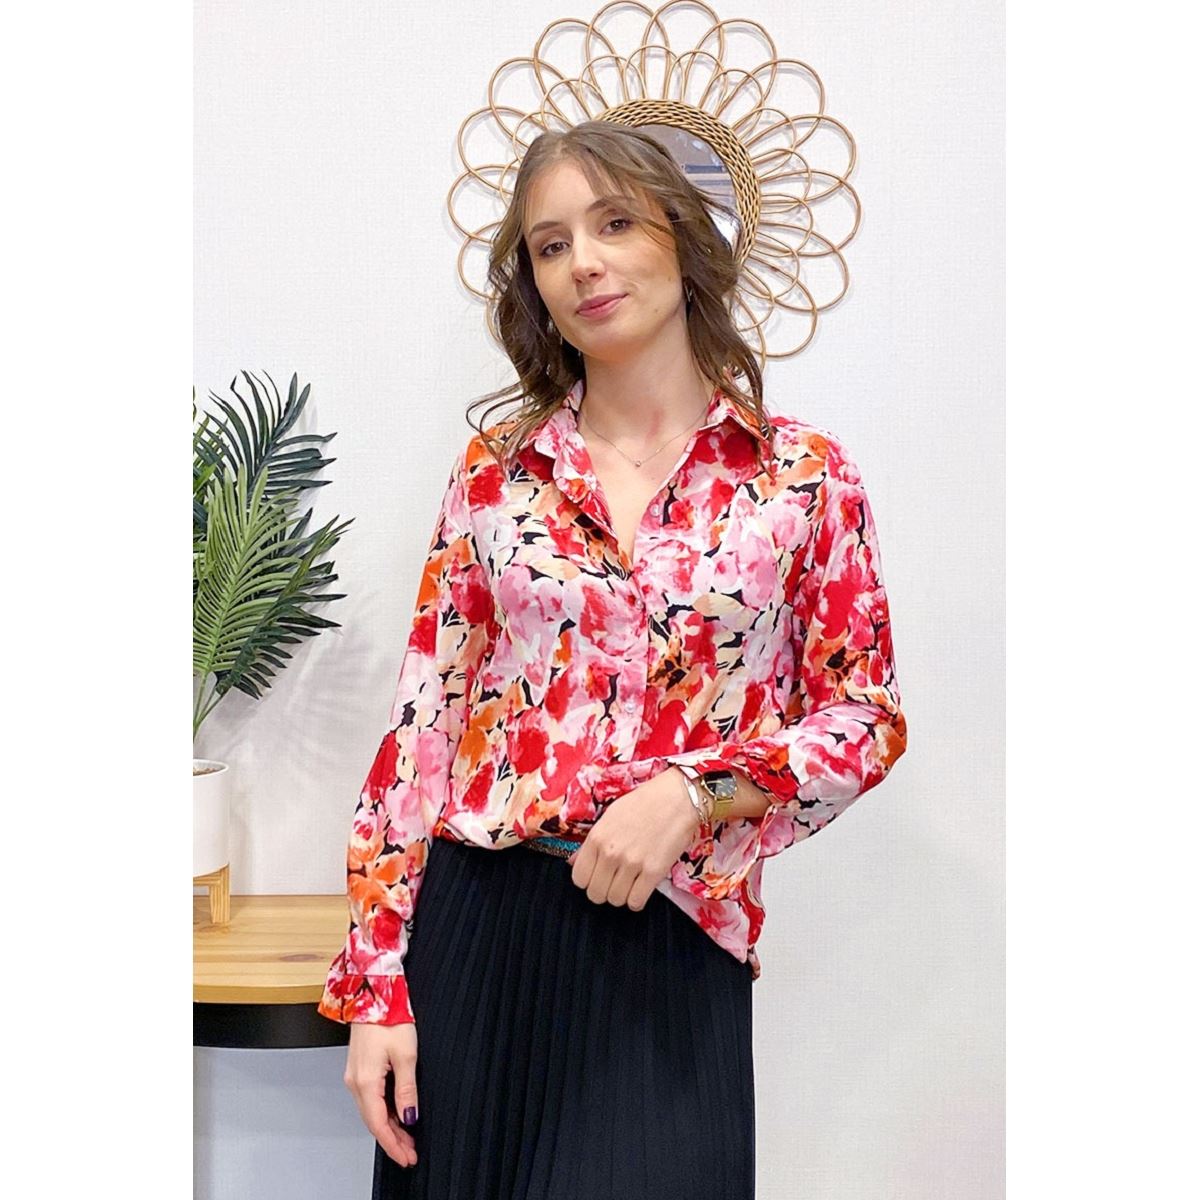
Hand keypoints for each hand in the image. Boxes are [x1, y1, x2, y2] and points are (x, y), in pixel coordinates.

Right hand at [344, 1021, 420, 1168]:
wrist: (373, 993)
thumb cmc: (389, 1017)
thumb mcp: (406, 1054)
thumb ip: (406, 1090)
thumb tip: (409, 1117)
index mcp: (366, 1081)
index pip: (378, 1124)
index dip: (393, 1144)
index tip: (407, 1157)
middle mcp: (355, 1082)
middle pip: (373, 1121)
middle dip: (392, 1140)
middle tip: (410, 1153)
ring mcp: (354, 1076)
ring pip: (371, 1111)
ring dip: (388, 1127)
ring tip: (407, 1138)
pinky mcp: (358, 1069)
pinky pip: (369, 1099)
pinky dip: (383, 1112)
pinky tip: (395, 1115)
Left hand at [568, 768, 701, 910]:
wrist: (678, 798)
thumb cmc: (644, 802)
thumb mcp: (610, 816)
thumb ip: (590, 843)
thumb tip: (573, 862)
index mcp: (596, 837)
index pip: (579, 878)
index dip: (587, 880)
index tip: (597, 876)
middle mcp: (611, 852)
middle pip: (595, 894)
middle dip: (603, 891)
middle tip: (614, 881)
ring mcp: (632, 864)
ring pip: (615, 900)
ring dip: (621, 895)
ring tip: (630, 882)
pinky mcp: (654, 872)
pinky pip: (636, 902)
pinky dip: (637, 900)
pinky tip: (641, 887)